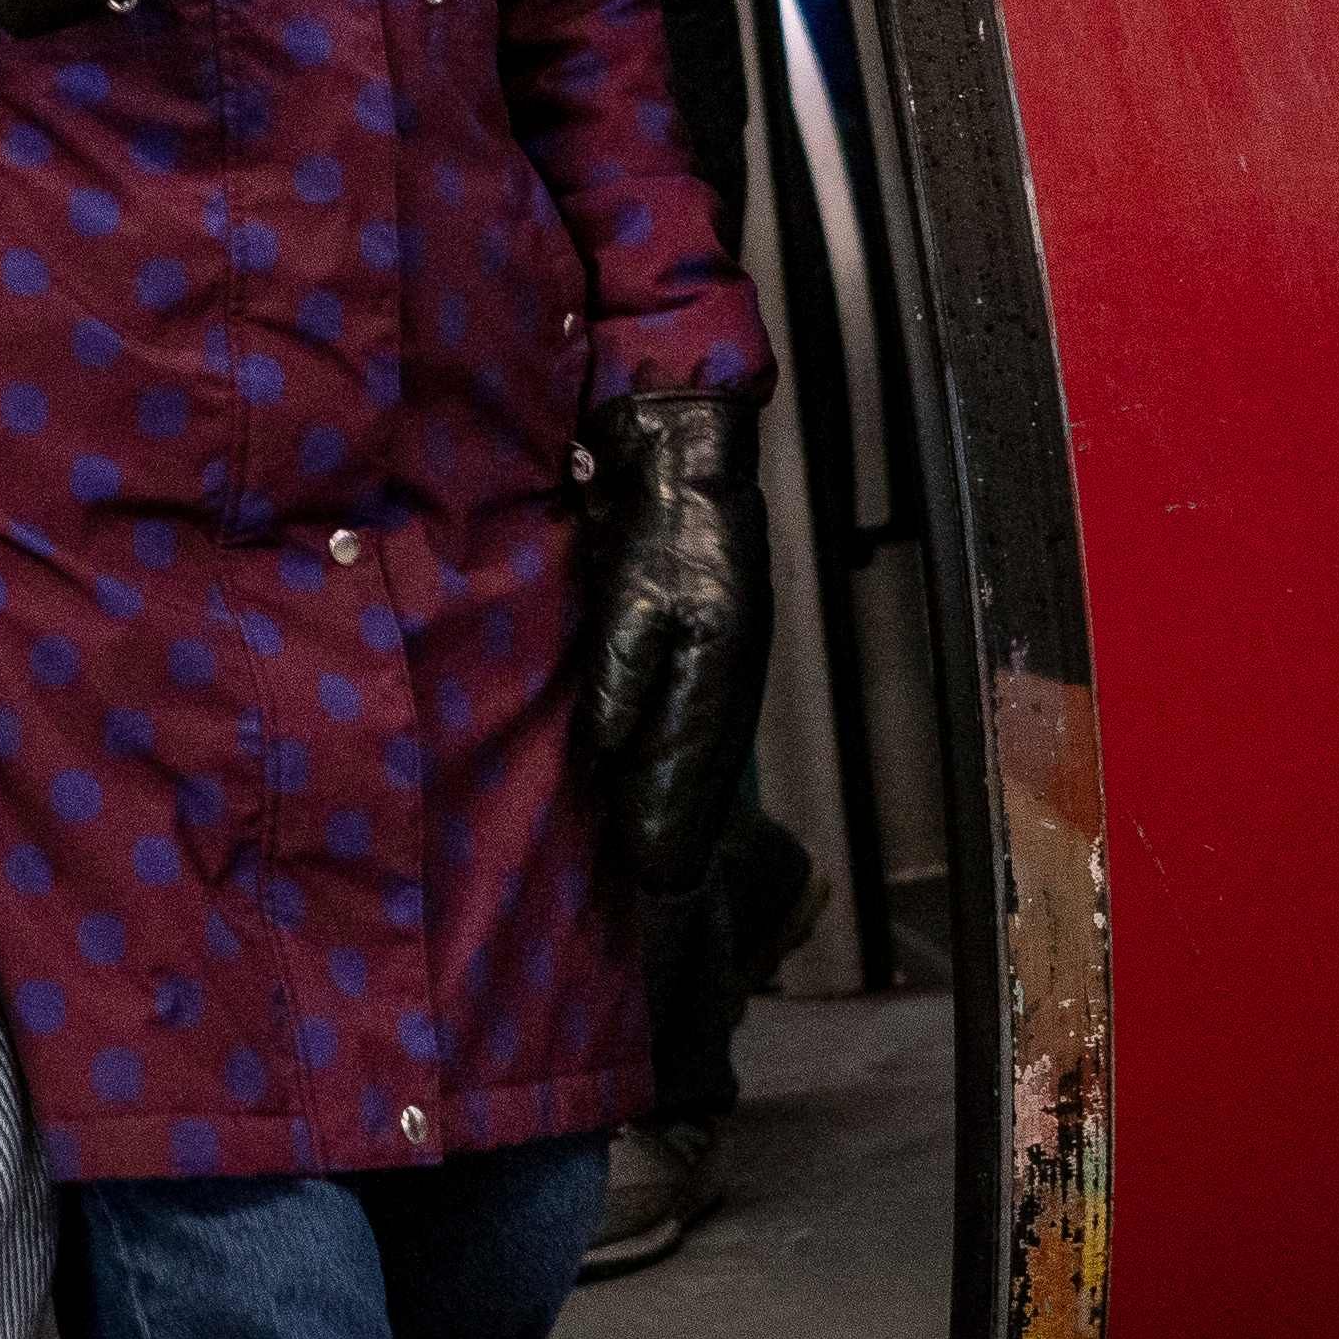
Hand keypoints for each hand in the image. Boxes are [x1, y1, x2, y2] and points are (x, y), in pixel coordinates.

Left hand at [573, 392, 768, 897]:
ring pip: (700, 747)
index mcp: (719, 666)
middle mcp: (728, 673)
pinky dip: (675, 757)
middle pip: (702, 767)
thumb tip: (610, 747)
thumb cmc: (660, 519)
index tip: (649, 872)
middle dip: (677, 825)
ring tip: (653, 853)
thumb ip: (624, 670)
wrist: (684, 454)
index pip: (689, 763)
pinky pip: (691, 717)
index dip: (667, 819)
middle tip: (651, 884)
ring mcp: (722, 658)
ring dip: (678, 799)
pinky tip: (650, 778)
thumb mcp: (636, 592)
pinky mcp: (704, 642)